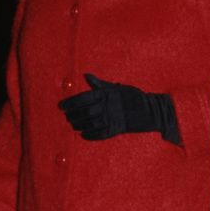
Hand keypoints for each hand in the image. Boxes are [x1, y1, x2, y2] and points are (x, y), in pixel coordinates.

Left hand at [58, 74, 179, 141]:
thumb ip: (99, 84)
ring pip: (89, 124)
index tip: (61, 106)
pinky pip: (99, 134)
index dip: (69, 103)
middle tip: (67, 116)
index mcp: (105, 95)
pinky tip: (83, 134)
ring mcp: (111, 119)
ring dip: (79, 125)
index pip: (82, 98)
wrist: (148, 110)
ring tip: (73, 124)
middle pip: (83, 112)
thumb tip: (86, 75)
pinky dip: (90, 135)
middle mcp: (106, 107)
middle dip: (72, 115)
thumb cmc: (131, 97)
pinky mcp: (116, 129)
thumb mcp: (115, 87)